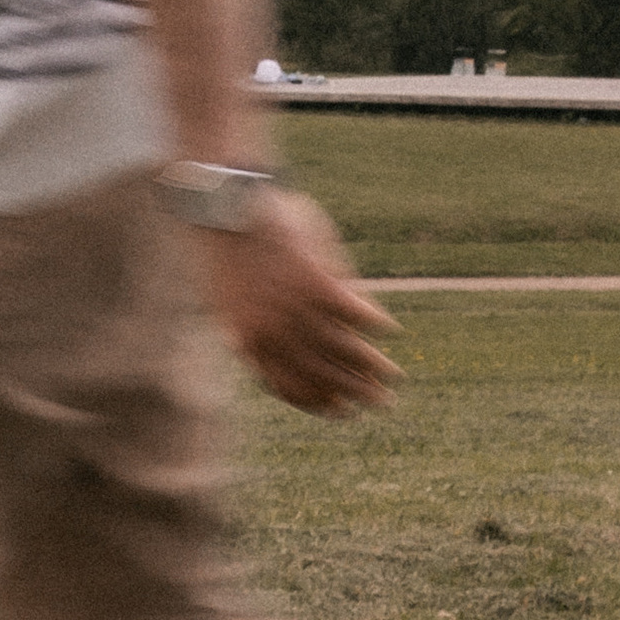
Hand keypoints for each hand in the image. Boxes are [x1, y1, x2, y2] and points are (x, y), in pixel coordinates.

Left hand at [201, 188, 400, 416]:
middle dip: (356, 393)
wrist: (224, 208)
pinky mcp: (318, 285)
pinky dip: (375, 324)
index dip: (319, 403)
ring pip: (345, 350)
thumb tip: (280, 351)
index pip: (290, 388)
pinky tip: (391, 330)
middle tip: (381, 404)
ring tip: (395, 375)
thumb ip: (258, 329)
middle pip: (324, 376)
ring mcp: (297, 312)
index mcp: (250, 344)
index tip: (340, 411)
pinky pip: (355, 314)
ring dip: (374, 367)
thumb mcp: (235, 300)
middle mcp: (275, 336)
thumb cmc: (227, 250)